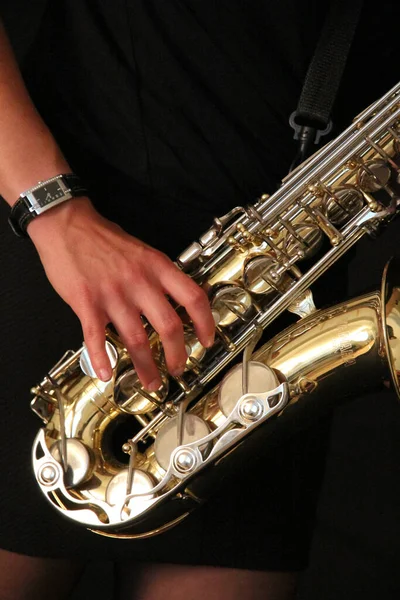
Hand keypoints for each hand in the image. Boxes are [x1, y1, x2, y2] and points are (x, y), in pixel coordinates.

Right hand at [28, 197, 214, 389]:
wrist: (66, 224)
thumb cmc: (103, 238)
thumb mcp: (143, 250)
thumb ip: (159, 275)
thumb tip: (176, 300)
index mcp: (157, 267)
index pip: (193, 297)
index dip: (205, 322)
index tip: (207, 339)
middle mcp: (139, 282)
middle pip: (169, 326)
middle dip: (177, 354)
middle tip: (178, 368)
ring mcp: (113, 294)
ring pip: (136, 339)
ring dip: (146, 366)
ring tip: (151, 381)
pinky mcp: (86, 303)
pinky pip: (95, 337)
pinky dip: (101, 358)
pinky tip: (105, 373)